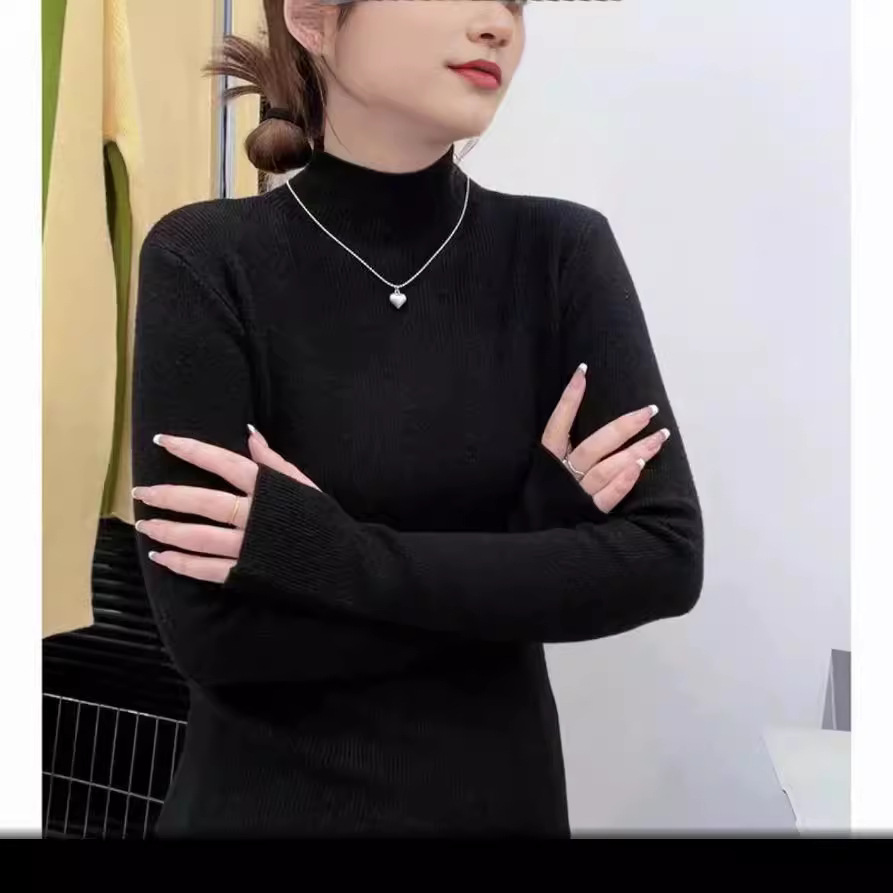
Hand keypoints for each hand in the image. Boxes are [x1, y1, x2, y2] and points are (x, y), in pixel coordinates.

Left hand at [132, 426, 318, 582]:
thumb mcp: (305, 485)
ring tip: (144, 525)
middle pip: (201, 501)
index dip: (190, 450)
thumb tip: (249, 431)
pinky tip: (161, 558)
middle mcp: (255, 516)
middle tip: (140, 493)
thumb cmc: (325, 523)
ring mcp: (249, 547)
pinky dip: (181, 564)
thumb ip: (274, 461)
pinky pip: (207, 570)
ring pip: (197, 537)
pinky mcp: (247, 575)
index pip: (222, 462)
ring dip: (166, 530)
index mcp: (269, 488)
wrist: (348, 566)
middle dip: (166, 496)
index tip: (162, 441)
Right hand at [541, 364, 669, 512]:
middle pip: (594, 445)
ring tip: (661, 436)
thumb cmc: (545, 505)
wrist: (536, 546)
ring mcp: (576, 495)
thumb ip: (562, 456)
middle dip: (624, 427)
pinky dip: (624, 481)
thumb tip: (587, 426)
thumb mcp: (544, 478)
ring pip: (608, 467)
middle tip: (650, 411)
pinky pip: (608, 496)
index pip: (557, 425)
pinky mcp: (588, 514)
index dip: (569, 399)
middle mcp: (562, 475)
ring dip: (636, 450)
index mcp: (548, 463)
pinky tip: (640, 464)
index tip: (582, 371)